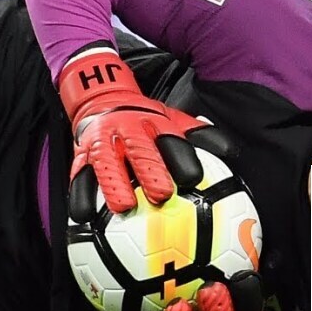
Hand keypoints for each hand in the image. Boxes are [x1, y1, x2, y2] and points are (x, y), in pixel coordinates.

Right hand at [59, 50, 235, 220]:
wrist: (101, 95)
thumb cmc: (145, 118)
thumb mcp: (173, 118)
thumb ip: (200, 135)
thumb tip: (232, 152)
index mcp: (155, 123)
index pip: (171, 139)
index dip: (181, 157)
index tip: (192, 178)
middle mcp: (129, 131)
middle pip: (141, 151)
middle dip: (151, 171)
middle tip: (162, 195)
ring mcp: (103, 142)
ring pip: (108, 164)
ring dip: (115, 185)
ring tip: (122, 207)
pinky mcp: (81, 154)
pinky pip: (79, 176)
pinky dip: (80, 195)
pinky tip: (83, 215)